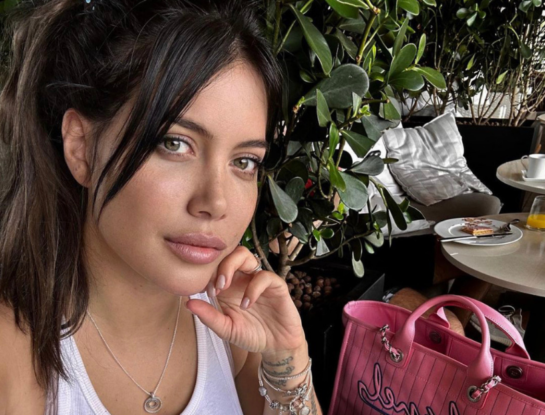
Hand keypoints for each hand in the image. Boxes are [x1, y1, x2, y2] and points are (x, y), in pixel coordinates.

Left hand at [185, 246, 305, 355]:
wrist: (277, 346)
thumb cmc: (251, 334)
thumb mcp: (226, 329)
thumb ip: (209, 316)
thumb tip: (188, 303)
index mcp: (228, 285)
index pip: (214, 265)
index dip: (205, 273)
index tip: (200, 290)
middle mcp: (242, 278)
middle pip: (228, 253)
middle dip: (218, 265)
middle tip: (214, 287)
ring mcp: (258, 279)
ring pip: (245, 255)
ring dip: (231, 267)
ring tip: (224, 288)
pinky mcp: (275, 285)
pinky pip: (264, 276)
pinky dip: (252, 288)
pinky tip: (246, 304)